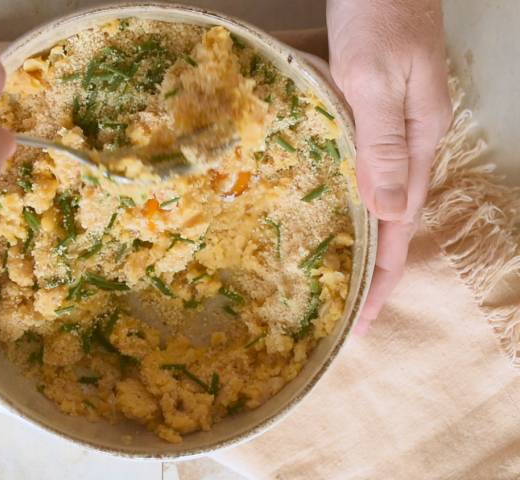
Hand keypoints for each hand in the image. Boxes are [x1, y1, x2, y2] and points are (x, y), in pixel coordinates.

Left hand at [327, 0, 451, 332]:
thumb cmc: (379, 16)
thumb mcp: (376, 81)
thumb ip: (382, 144)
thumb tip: (389, 213)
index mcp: (416, 142)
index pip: (402, 225)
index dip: (385, 276)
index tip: (364, 320)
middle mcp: (408, 141)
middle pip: (392, 217)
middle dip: (372, 267)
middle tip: (344, 309)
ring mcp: (392, 125)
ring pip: (376, 195)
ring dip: (359, 235)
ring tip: (334, 274)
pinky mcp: (373, 109)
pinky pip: (361, 166)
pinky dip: (347, 196)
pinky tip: (326, 206)